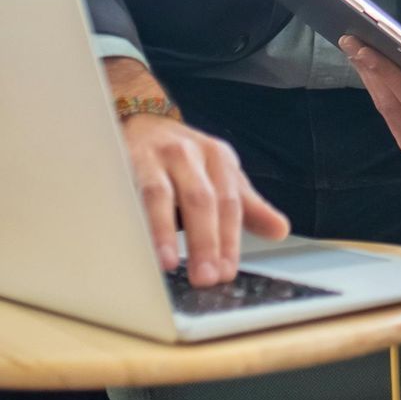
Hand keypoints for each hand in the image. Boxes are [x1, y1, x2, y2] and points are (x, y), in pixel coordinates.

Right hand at [121, 111, 290, 285]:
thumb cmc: (184, 159)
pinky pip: (126, 191)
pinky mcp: (121, 161)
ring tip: (168, 262)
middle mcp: (188, 153)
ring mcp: (153, 156)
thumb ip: (249, 207)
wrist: (141, 123)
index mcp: (218, 158)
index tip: (227, 271)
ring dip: (164, 230)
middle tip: (206, 276)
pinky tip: (133, 240)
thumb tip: (280, 230)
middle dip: (205, 241)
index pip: (229, 203)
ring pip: (160, 194)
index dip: (229, 240)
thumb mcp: (221, 176)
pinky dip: (130, 217)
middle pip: (200, 200)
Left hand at [340, 38, 400, 158]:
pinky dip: (378, 91)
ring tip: (355, 52)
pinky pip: (390, 115)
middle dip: (370, 71)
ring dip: (370, 80)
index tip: (363, 47)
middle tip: (350, 43)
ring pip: (387, 110)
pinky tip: (370, 70)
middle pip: (393, 104)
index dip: (385, 71)